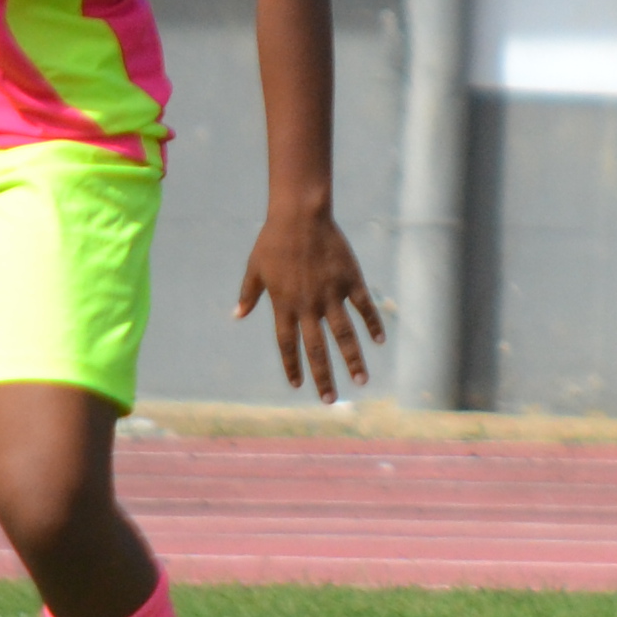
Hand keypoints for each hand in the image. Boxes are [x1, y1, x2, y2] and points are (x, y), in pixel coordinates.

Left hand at [235, 201, 384, 402]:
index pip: (288, 345)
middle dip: (324, 377)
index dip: (293, 366)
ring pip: (344, 335)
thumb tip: (237, 315)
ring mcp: (331, 294)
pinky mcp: (349, 280)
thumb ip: (249, 294)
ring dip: (353, 360)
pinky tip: (379, 341)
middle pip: (317, 349)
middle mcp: (308, 306)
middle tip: (330, 400)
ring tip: (362, 381)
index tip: (299, 385)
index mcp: (283, 305)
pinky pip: (363, 307)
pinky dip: (372, 324)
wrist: (300, 216)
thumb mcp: (255, 268)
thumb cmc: (273, 240)